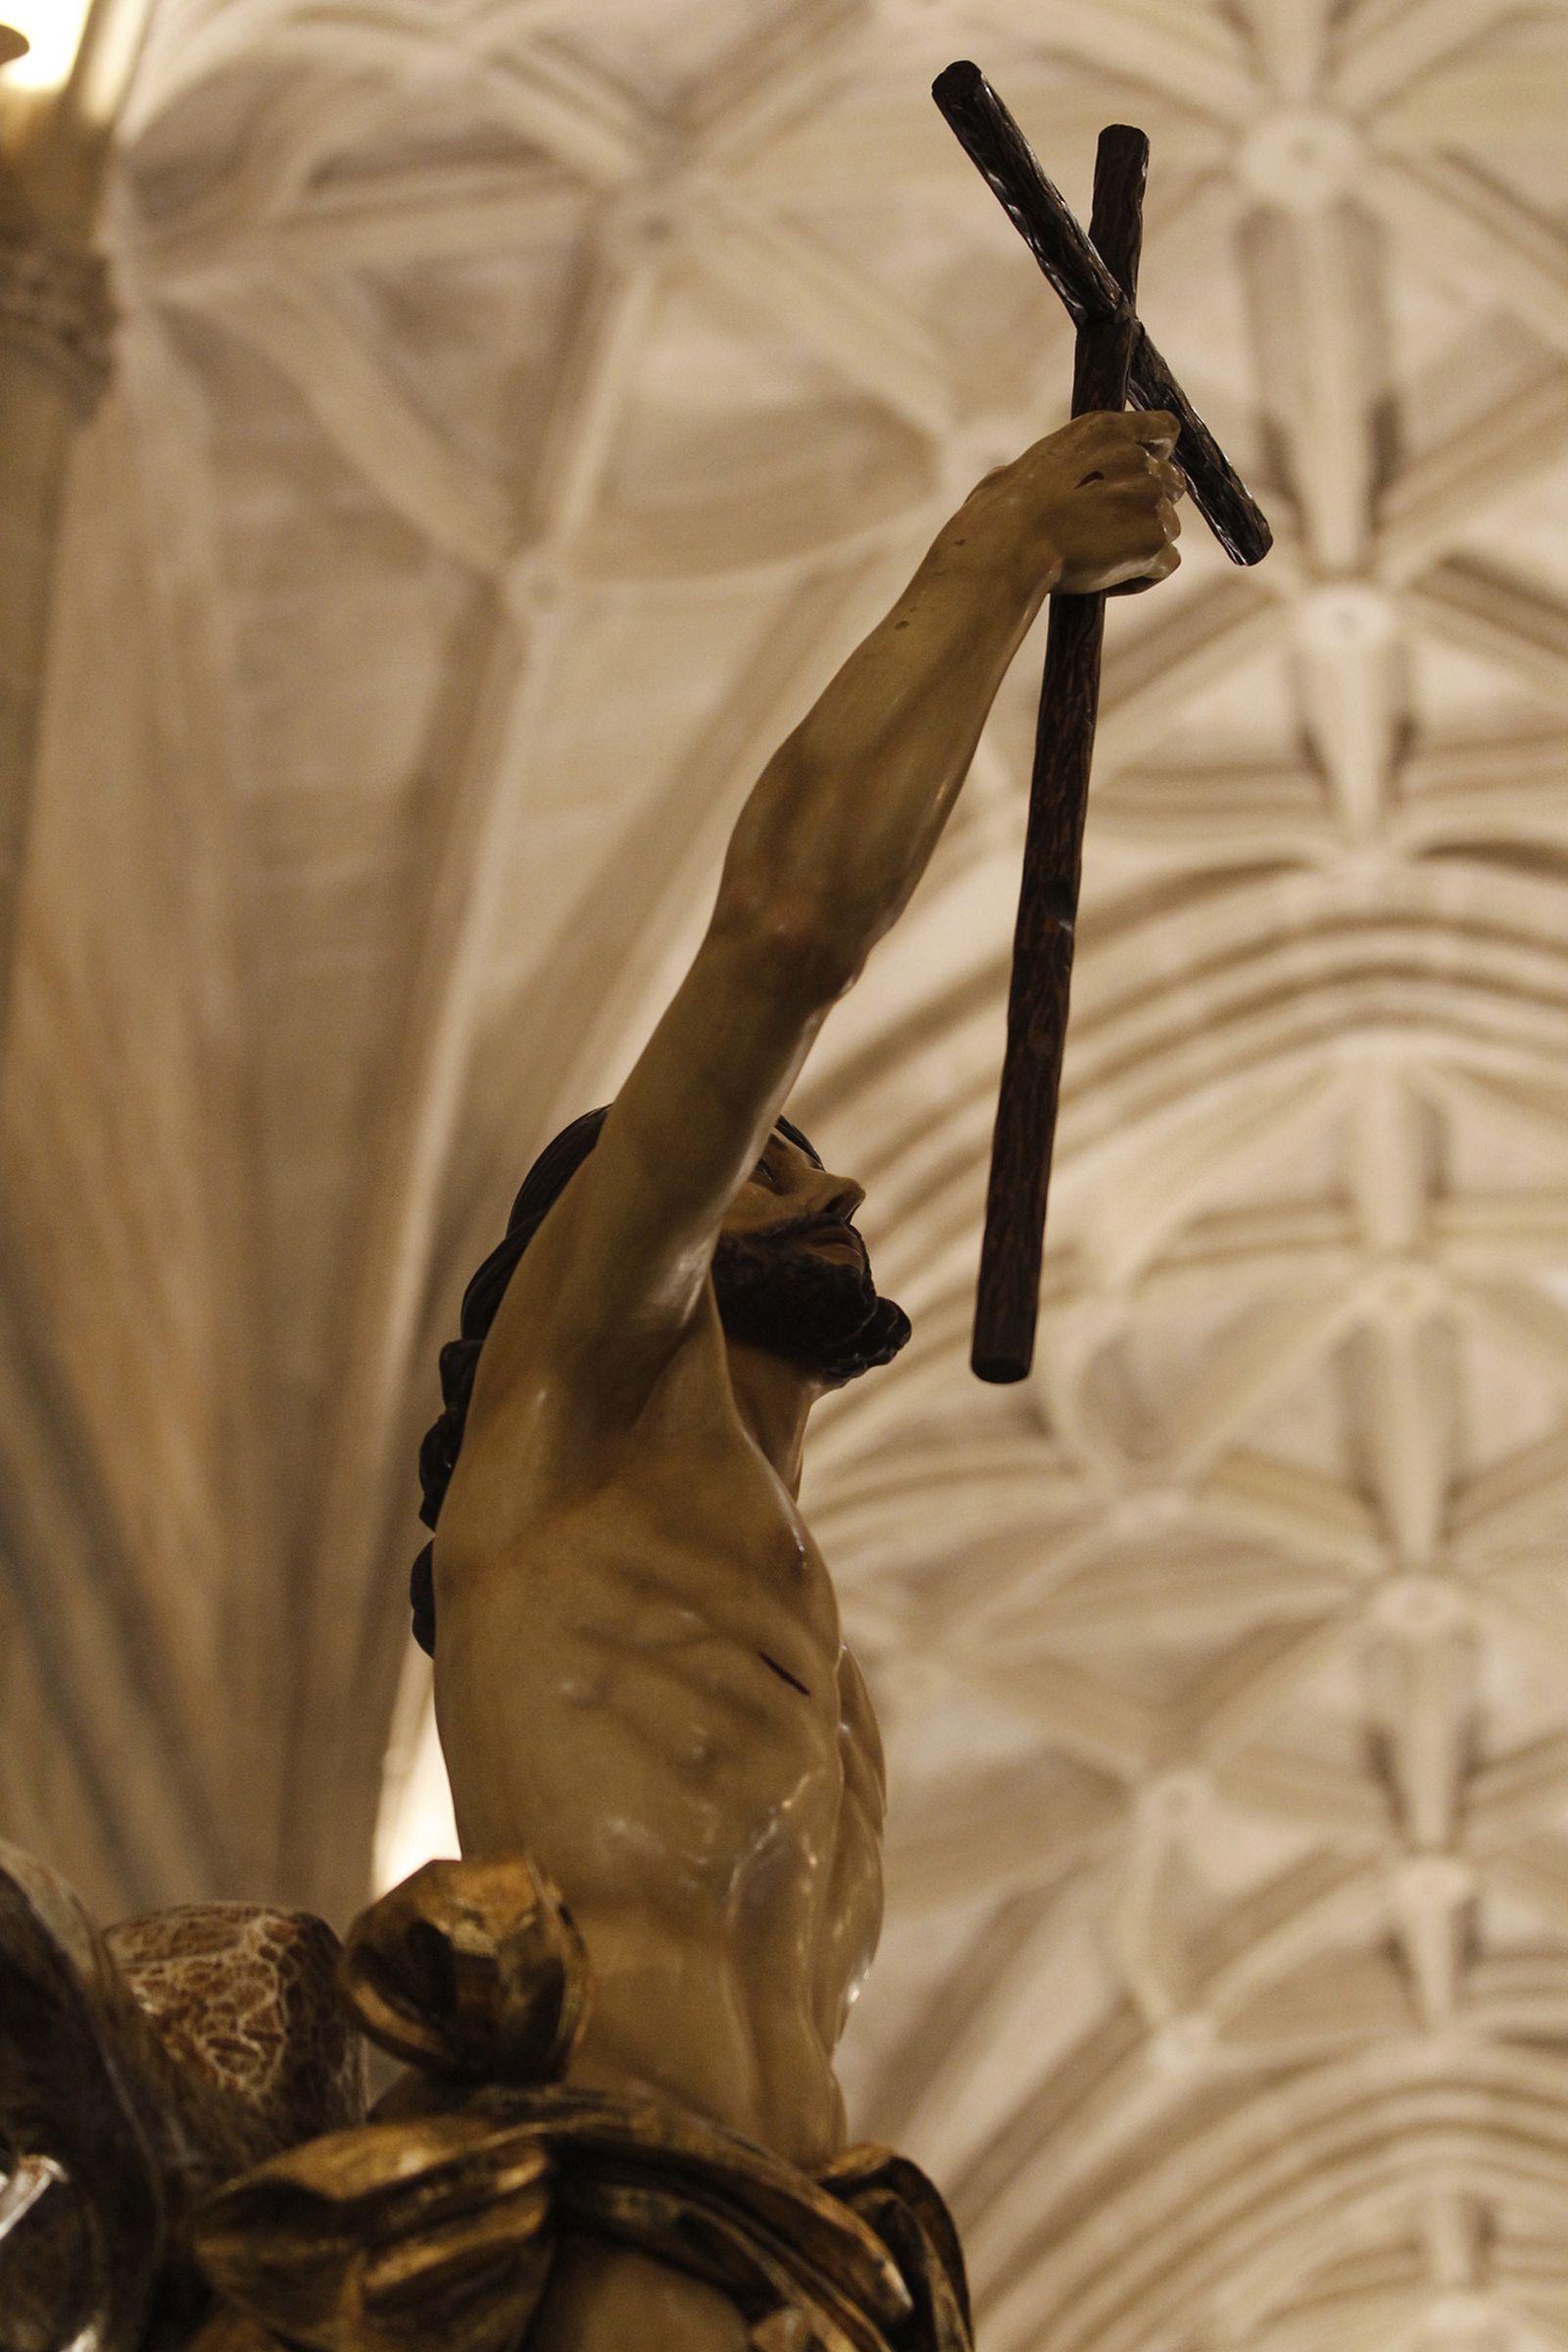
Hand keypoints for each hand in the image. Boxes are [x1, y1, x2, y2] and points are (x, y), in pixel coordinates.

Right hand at [968, 410, 1184, 596]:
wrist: (1008, 546)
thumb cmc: (1000, 513)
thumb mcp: (1028, 467)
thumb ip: (1059, 466)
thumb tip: (1027, 481)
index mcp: (1105, 431)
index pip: (1163, 430)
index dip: (1159, 454)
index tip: (1143, 476)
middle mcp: (1136, 459)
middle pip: (1171, 483)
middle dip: (1146, 507)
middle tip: (1108, 533)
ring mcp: (1150, 499)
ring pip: (1168, 526)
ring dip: (1142, 544)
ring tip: (1098, 562)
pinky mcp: (1153, 540)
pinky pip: (1166, 562)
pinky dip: (1143, 576)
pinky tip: (1109, 582)